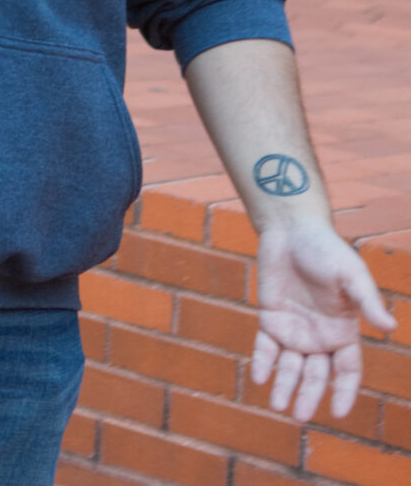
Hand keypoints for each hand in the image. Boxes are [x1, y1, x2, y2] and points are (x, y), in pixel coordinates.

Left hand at [249, 223, 396, 422]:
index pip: (347, 371)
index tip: (337, 412)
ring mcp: (294, 329)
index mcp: (344, 332)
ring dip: (285, 386)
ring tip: (278, 407)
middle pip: (316, 375)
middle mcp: (320, 336)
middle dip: (309, 396)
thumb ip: (367, 301)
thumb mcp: (351, 275)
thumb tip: (390, 328)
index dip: (344, 392)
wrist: (291, 232)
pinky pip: (266, 346)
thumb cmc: (327, 251)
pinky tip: (259, 377)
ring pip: (290, 366)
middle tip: (299, 417)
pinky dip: (263, 361)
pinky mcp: (270, 317)